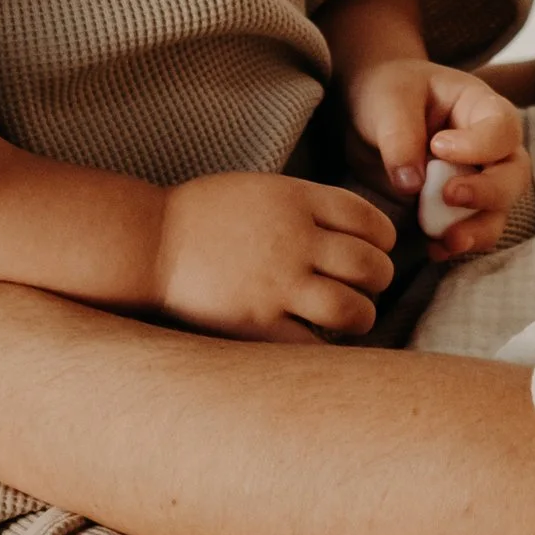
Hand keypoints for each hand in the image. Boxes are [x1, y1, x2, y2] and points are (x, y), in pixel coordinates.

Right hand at [154, 172, 395, 338]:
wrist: (151, 241)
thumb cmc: (206, 214)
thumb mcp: (263, 188)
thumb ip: (309, 205)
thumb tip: (357, 230)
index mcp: (298, 199)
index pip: (371, 222)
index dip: (383, 241)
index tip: (373, 250)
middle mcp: (295, 239)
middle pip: (372, 267)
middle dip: (378, 281)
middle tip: (365, 287)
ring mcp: (277, 282)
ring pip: (354, 310)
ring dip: (361, 317)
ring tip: (350, 317)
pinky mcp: (258, 321)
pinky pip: (313, 345)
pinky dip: (324, 346)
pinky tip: (317, 338)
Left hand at [345, 57, 531, 254]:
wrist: (371, 113)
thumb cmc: (388, 92)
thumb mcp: (388, 101)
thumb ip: (400, 136)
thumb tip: (411, 186)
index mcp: (482, 108)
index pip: (502, 129)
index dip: (479, 144)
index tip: (437, 146)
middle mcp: (491, 148)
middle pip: (514, 176)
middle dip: (488, 192)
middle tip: (449, 196)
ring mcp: (478, 181)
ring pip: (498, 212)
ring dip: (478, 229)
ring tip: (446, 241)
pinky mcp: (458, 210)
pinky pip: (471, 232)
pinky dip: (456, 244)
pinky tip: (433, 249)